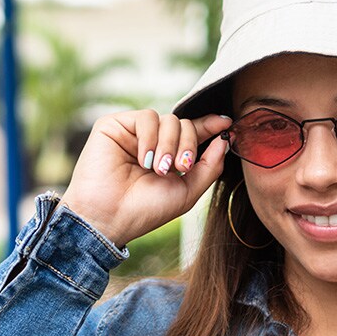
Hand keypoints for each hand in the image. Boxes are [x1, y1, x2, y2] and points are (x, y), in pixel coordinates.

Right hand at [61, 110, 231, 246]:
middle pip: (184, 124)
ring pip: (168, 119)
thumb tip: (224, 140)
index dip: (210, 125)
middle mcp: (151, 143)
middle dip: (189, 145)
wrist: (109, 218)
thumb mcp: (187, 192)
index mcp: (168, 157)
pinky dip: (150, 138)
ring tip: (159, 169)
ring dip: (170, 144)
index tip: (227, 123)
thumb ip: (209, 167)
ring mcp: (132, 134)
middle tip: (181, 168)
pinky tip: (143, 159)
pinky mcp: (114, 126)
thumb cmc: (145, 210)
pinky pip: (146, 117)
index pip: (192, 133)